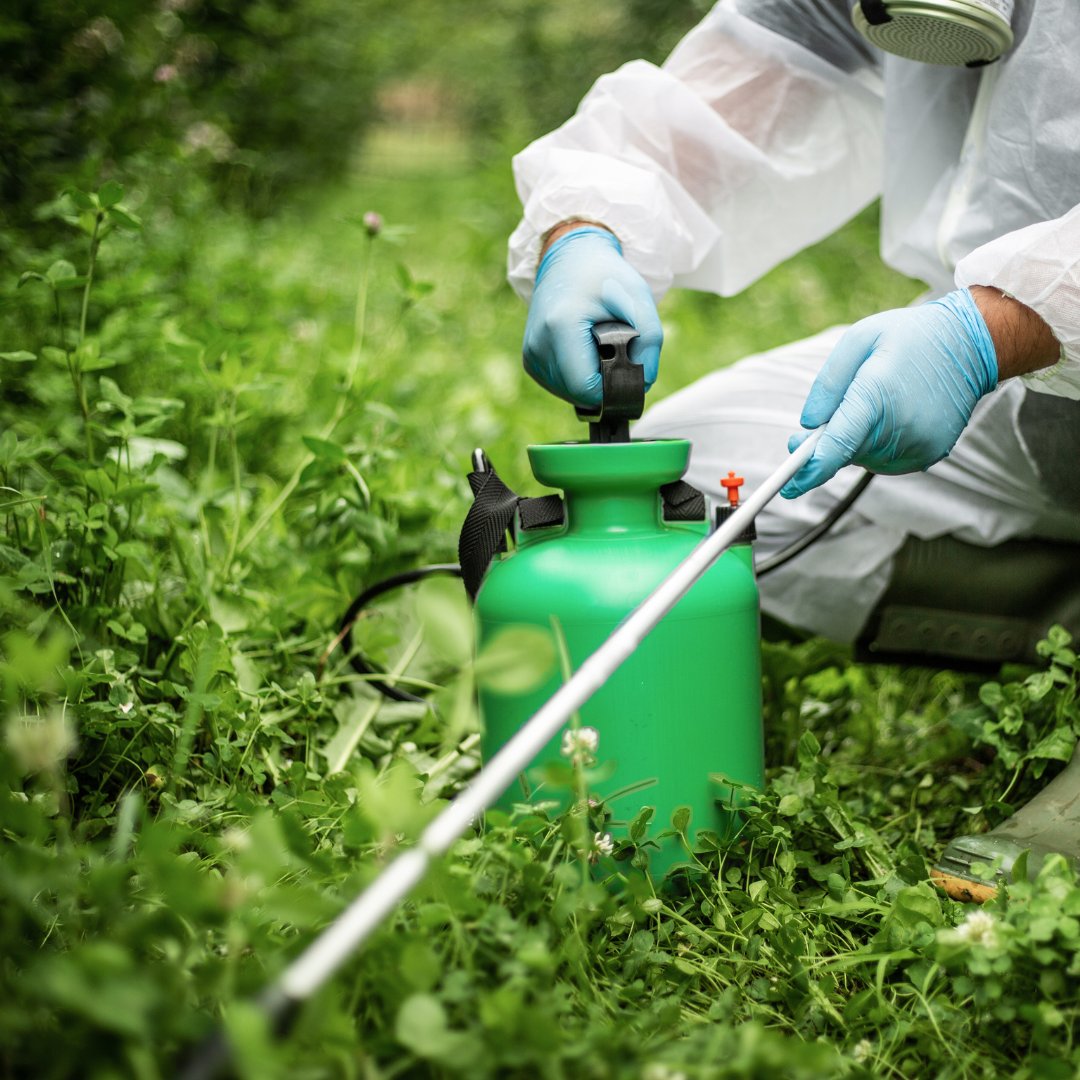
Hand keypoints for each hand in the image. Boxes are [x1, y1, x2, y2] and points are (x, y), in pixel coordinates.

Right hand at [522, 226, 661, 406]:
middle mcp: (537, 344)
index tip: (627, 367)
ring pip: (569, 394)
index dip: (613, 387)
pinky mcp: (530, 360)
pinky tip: (586, 352)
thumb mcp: (638, 297)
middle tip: (616, 351)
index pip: (586, 388)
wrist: (571, 258)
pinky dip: (578, 377)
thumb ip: (650, 340)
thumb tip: (644, 383)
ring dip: (592, 381)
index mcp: (560, 327)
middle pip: (579, 395)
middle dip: (605, 384)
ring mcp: (530, 354)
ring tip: (599, 347)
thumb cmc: (605, 276)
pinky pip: (560, 386)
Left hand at [781, 288, 997, 497]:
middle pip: (846, 453)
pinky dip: (875, 448)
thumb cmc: (910, 337)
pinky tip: (887, 419)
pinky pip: (886, 462)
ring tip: (869, 408)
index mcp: (877, 395)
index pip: (838, 444)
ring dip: (853, 444)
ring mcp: (920, 444)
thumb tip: (808, 425)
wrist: (972, 343)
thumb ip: (828, 384)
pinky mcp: (931, 453)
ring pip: (865, 460)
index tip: (788, 486)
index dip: (810, 469)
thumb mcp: (860, 340)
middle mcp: (900, 426)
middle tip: (812, 431)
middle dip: (824, 447)